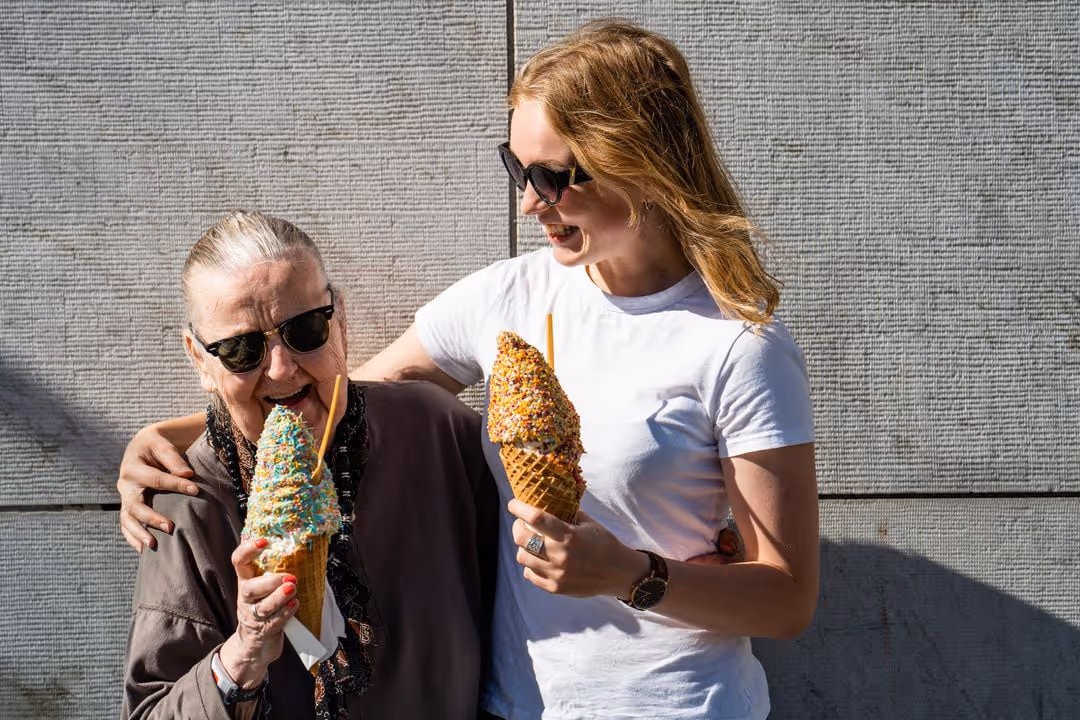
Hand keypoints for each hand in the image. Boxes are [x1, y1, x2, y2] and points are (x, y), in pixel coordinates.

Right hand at [118, 424, 197, 552]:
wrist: (142, 447)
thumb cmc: (155, 444)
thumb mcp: (161, 444)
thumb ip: (172, 458)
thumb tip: (186, 474)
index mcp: (132, 467)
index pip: (155, 479)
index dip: (175, 484)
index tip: (195, 489)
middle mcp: (125, 484)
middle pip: (135, 505)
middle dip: (151, 517)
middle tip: (170, 527)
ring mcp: (125, 497)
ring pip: (127, 518)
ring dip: (139, 533)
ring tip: (153, 545)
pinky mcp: (127, 506)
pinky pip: (125, 524)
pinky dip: (132, 537)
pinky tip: (142, 549)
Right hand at [220, 538, 298, 688]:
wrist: (255, 644)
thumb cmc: (265, 606)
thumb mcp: (264, 586)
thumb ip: (273, 569)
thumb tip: (300, 545)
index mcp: (246, 580)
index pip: (239, 562)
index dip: (248, 550)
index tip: (264, 541)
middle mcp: (246, 597)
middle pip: (249, 589)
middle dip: (269, 582)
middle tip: (289, 577)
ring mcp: (253, 616)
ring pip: (263, 607)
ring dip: (278, 597)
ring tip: (293, 589)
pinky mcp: (264, 631)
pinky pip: (273, 622)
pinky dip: (285, 613)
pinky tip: (295, 604)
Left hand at [507, 499, 648, 598]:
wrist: (618, 573)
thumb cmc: (603, 543)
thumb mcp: (588, 523)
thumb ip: (565, 514)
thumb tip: (544, 502)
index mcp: (569, 536)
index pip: (536, 518)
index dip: (519, 509)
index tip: (513, 504)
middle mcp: (560, 555)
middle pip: (522, 538)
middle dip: (517, 527)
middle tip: (521, 524)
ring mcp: (556, 574)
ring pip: (522, 557)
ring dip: (523, 547)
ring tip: (532, 543)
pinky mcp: (555, 588)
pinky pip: (530, 575)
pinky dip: (531, 565)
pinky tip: (539, 560)